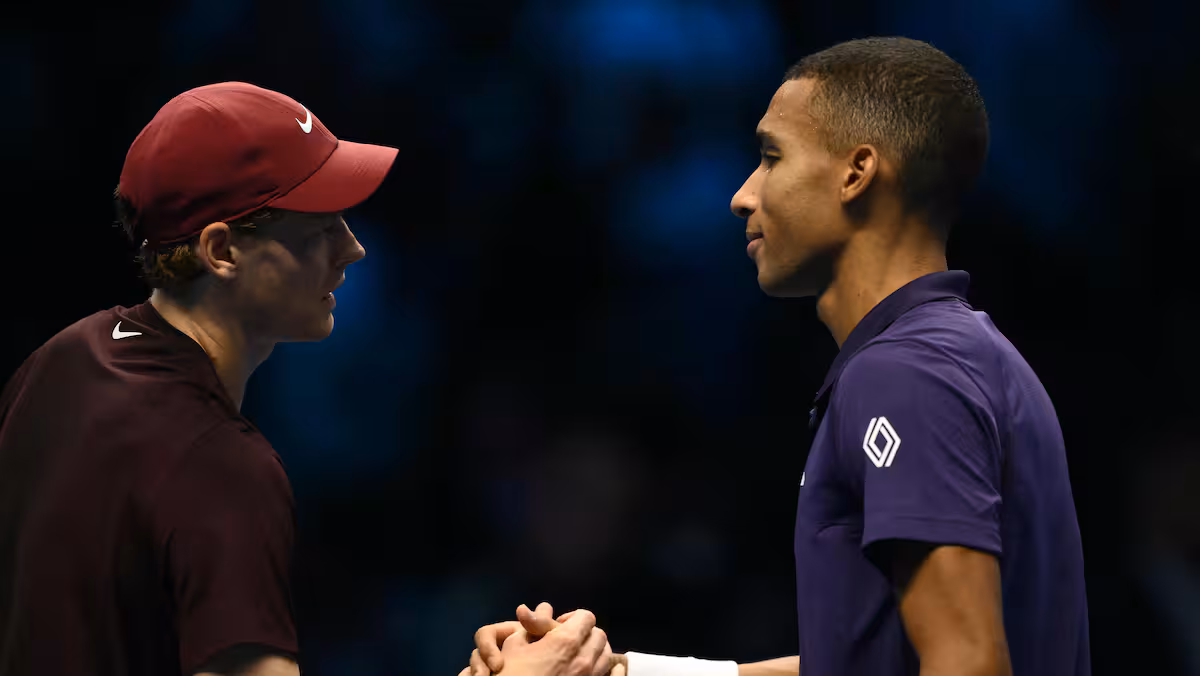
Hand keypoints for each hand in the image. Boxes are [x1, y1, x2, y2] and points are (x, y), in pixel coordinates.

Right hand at [464, 604, 622, 675]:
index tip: (558, 625)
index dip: (572, 617)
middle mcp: (584, 659)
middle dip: (585, 632)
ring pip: (605, 656)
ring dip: (594, 650)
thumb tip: (539, 608)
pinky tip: (601, 668)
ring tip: (578, 656)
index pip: (586, 617)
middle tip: (567, 640)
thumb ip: (532, 625)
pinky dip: (608, 669)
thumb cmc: (512, 673)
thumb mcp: (514, 645)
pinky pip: (608, 675)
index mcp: (566, 641)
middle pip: (599, 635)